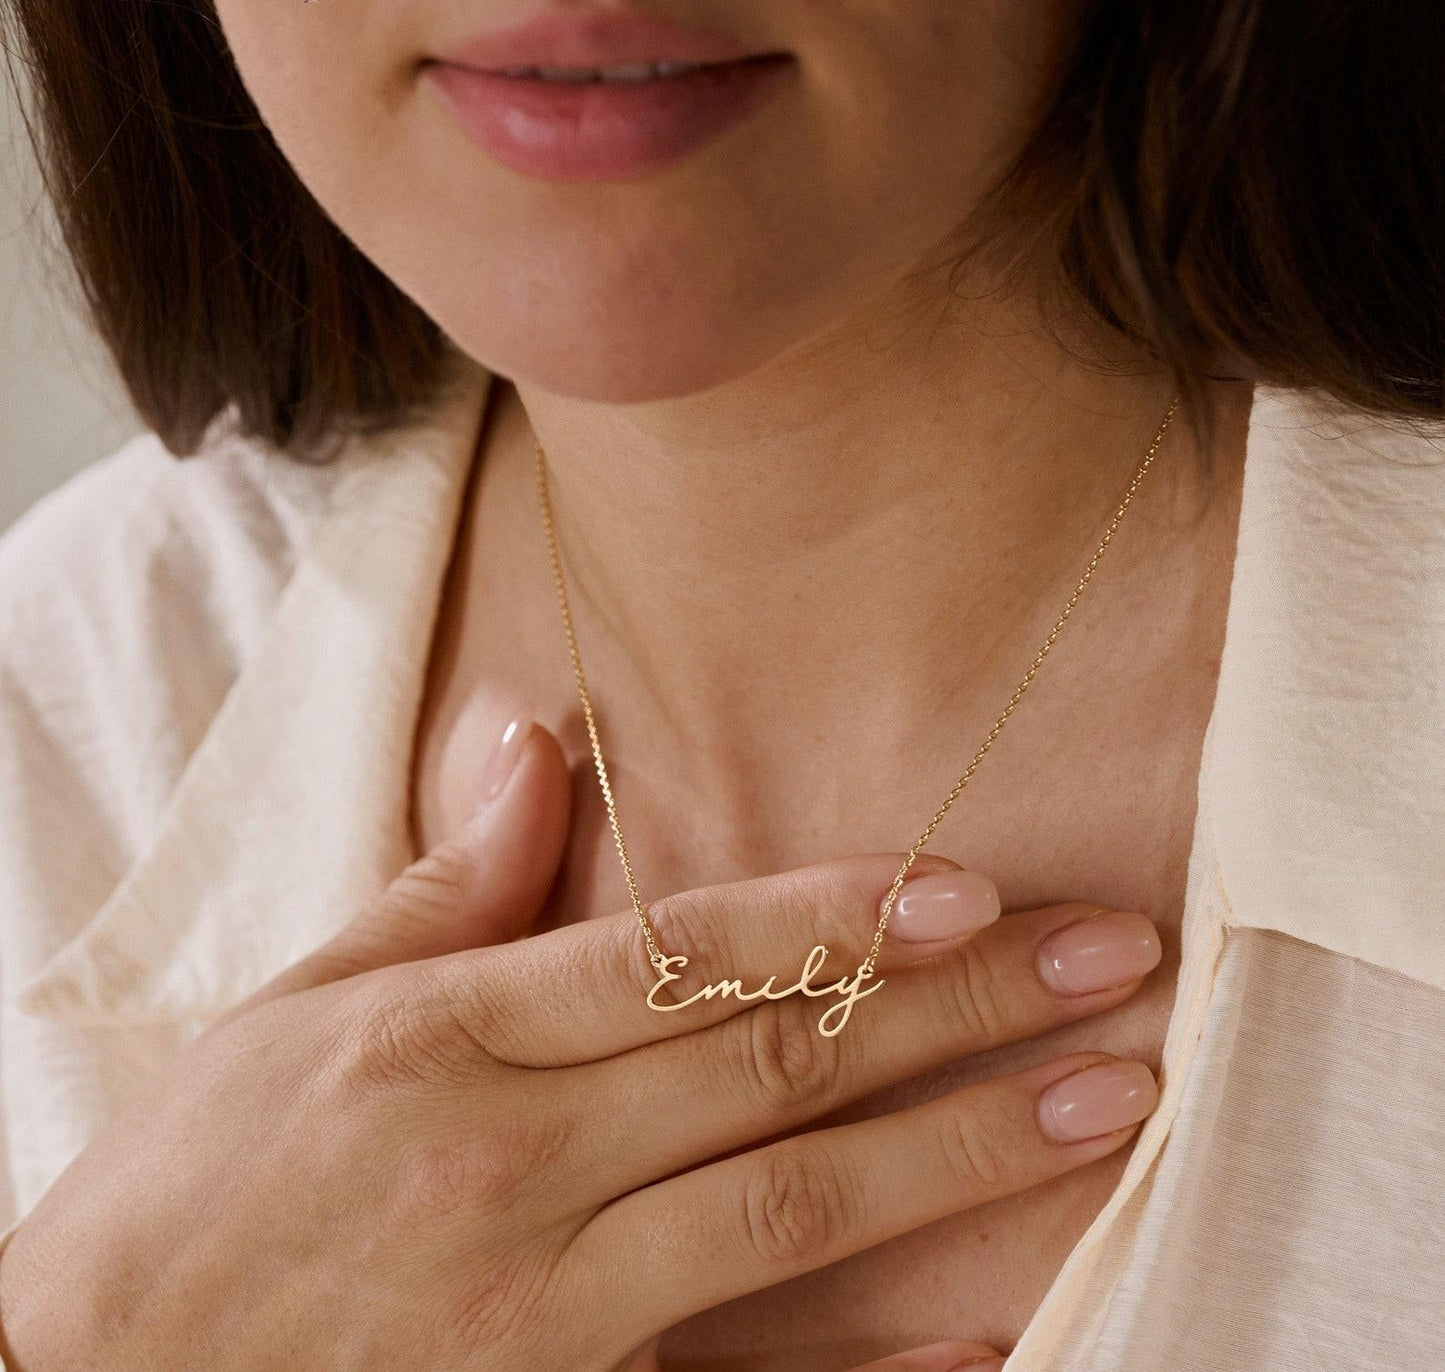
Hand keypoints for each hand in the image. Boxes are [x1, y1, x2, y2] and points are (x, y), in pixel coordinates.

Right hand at [0, 720, 1159, 1370]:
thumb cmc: (198, 1186)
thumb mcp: (301, 1005)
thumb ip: (445, 880)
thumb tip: (529, 732)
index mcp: (452, 1040)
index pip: (679, 955)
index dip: (830, 916)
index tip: (964, 884)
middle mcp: (517, 1166)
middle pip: (773, 1065)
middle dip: (954, 1007)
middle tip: (1107, 959)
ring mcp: (546, 1308)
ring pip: (790, 1208)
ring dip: (960, 1153)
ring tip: (1101, 1096)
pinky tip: (991, 1336)